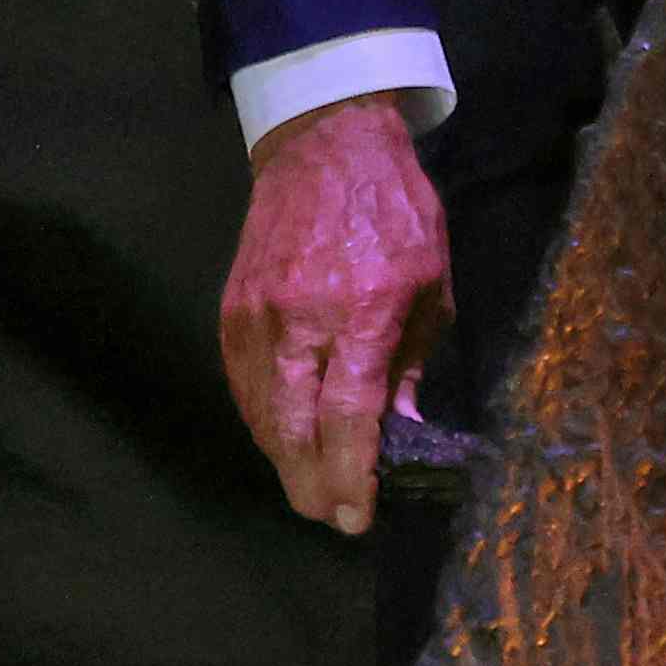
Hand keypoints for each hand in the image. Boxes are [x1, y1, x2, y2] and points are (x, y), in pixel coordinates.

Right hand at [220, 93, 451, 534]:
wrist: (325, 147)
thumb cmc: (397, 214)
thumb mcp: (434, 285)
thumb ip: (414, 362)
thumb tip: (401, 434)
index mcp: (367, 310)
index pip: (349, 414)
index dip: (351, 474)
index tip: (357, 515)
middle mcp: (304, 317)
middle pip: (295, 427)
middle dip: (312, 484)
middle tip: (331, 518)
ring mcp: (259, 314)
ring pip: (261, 412)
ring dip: (285, 461)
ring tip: (312, 491)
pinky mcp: (231, 308)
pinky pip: (242, 384)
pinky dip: (261, 422)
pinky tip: (283, 443)